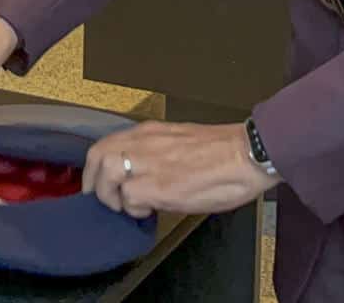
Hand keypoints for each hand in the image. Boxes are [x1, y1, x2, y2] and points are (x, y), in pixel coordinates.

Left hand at [82, 121, 278, 217]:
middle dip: (94, 181)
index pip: (107, 143)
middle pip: (97, 155)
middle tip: (104, 200)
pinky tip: (150, 210)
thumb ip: (158, 153)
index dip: (97, 167)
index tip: (100, 183)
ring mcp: (152, 162)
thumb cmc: (224, 151)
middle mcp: (145, 143)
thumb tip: (146, 174)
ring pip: (107, 172)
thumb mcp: (180, 142)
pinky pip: (130, 197)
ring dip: (111, 194)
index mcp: (150, 133)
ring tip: (127, 207)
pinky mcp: (161, 185)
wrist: (249, 153)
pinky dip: (134, 208)